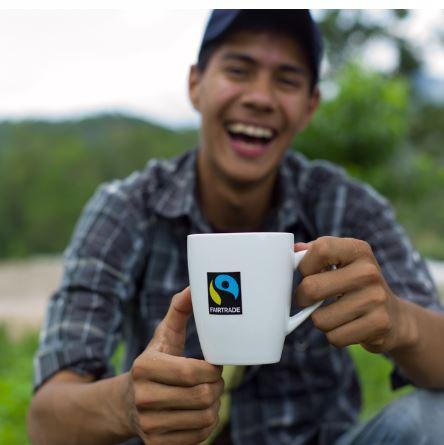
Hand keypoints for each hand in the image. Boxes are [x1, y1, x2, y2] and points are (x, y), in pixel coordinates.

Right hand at [123, 287, 223, 444]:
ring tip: (209, 394)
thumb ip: (178, 312)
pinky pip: (199, 437)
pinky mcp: (157, 444)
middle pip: (201, 396)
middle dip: (216, 386)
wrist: (125, 403)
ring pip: (204, 418)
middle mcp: (143, 397)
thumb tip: (194, 288)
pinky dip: (207, 424)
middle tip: (215, 380)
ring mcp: (149, 424)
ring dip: (215, 405)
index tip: (215, 365)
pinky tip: (201, 412)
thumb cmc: (153, 363)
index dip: (212, 369)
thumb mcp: (162, 337)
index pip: (191, 372)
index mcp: (144, 367)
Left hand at [295, 237, 413, 352]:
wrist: (395, 317)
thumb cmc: (356, 285)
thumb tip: (293, 249)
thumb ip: (316, 253)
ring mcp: (376, 298)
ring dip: (320, 320)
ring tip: (334, 314)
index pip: (320, 249)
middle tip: (310, 300)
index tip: (307, 274)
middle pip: (311, 287)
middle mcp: (369, 272)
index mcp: (358, 250)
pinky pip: (335, 337)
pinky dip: (334, 335)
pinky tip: (347, 326)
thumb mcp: (341, 262)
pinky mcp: (379, 324)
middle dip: (303, 298)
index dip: (304, 266)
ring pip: (320, 319)